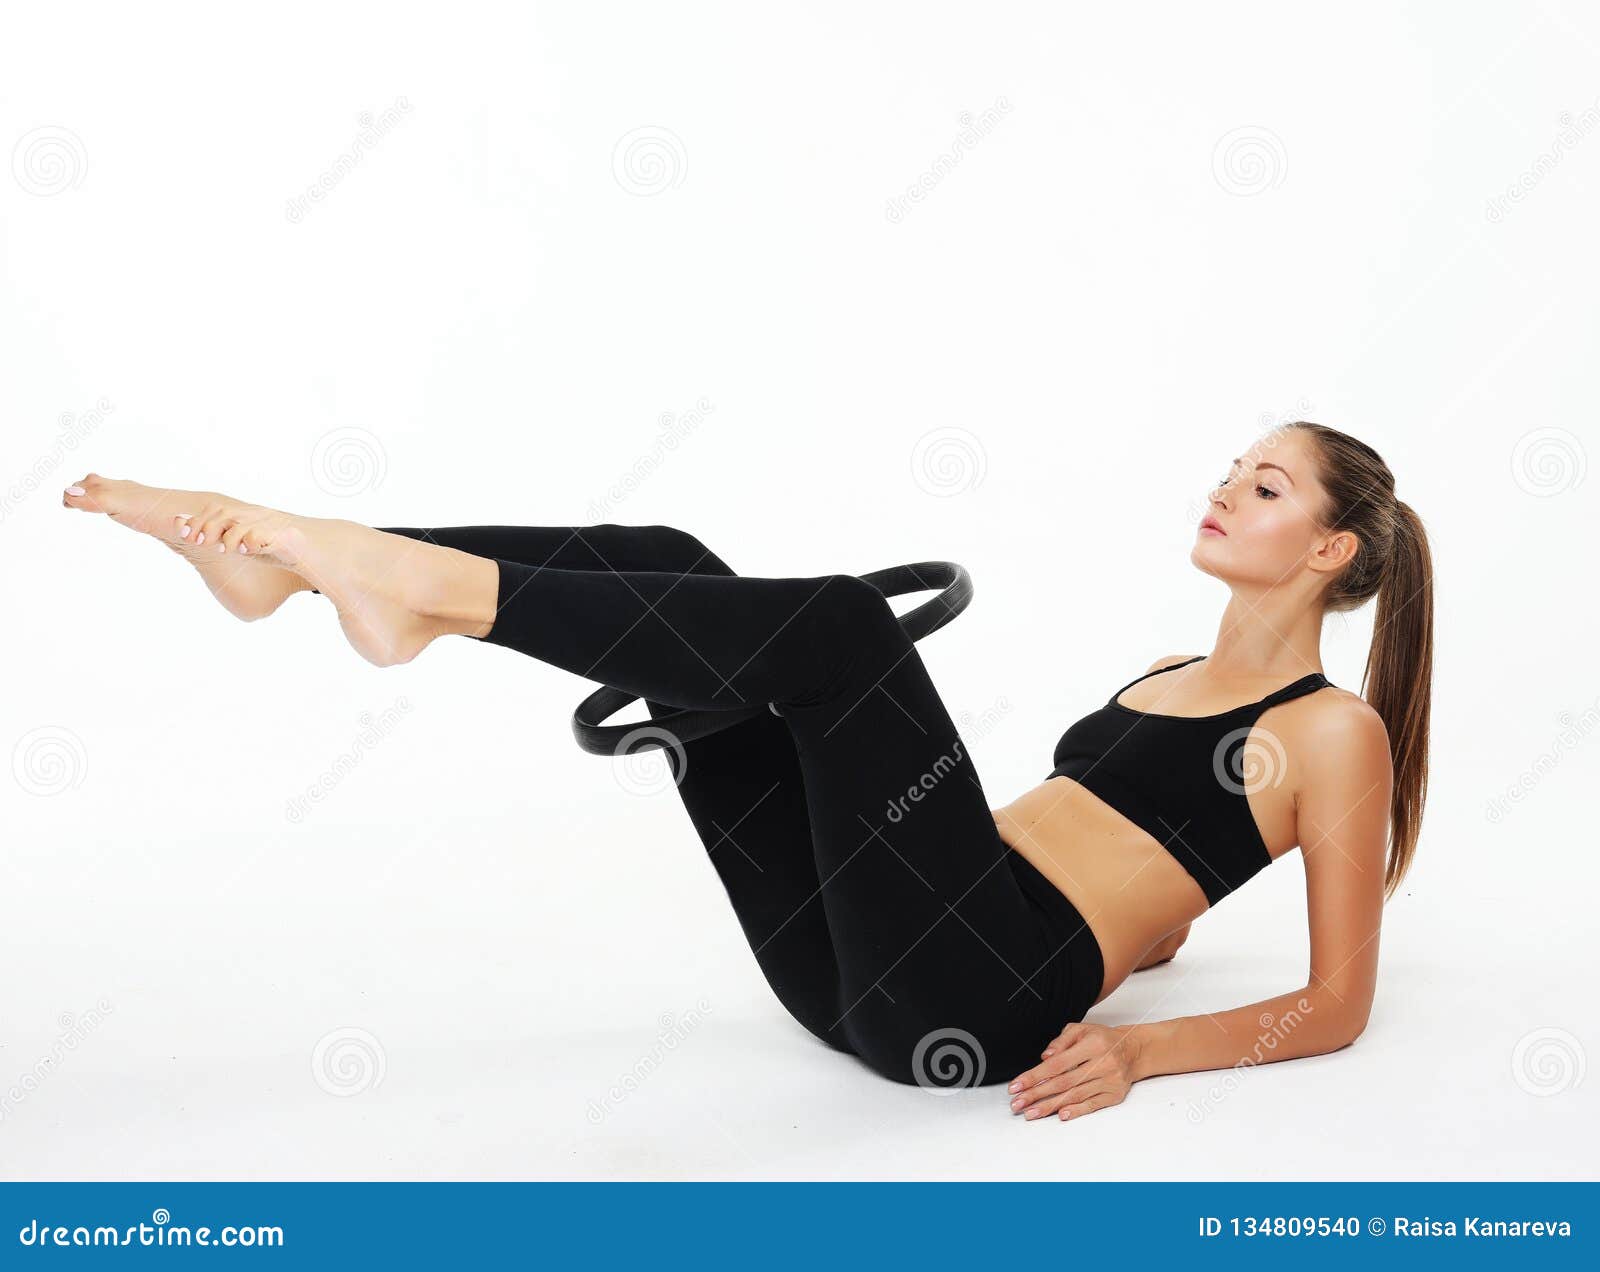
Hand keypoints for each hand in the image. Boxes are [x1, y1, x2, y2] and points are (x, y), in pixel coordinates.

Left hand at [1006, 1022, 1141, 1120]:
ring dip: (1050, 1106)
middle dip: (1036, 1094)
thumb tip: (1045, 1057)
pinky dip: (1076, 1111)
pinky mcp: (1115, 1095)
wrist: (1134, 1051)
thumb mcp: (1082, 1030)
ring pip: (1075, 1095)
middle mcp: (1102, 1063)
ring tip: (1031, 1113)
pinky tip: (1060, 1115)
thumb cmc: (1103, 1039)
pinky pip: (1093, 1105)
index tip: (1016, 1086)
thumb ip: (1061, 1041)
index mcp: (1092, 1044)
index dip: (1034, 1076)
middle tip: (1017, 1104)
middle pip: (1063, 1082)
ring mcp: (1110, 1081)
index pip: (1057, 1064)